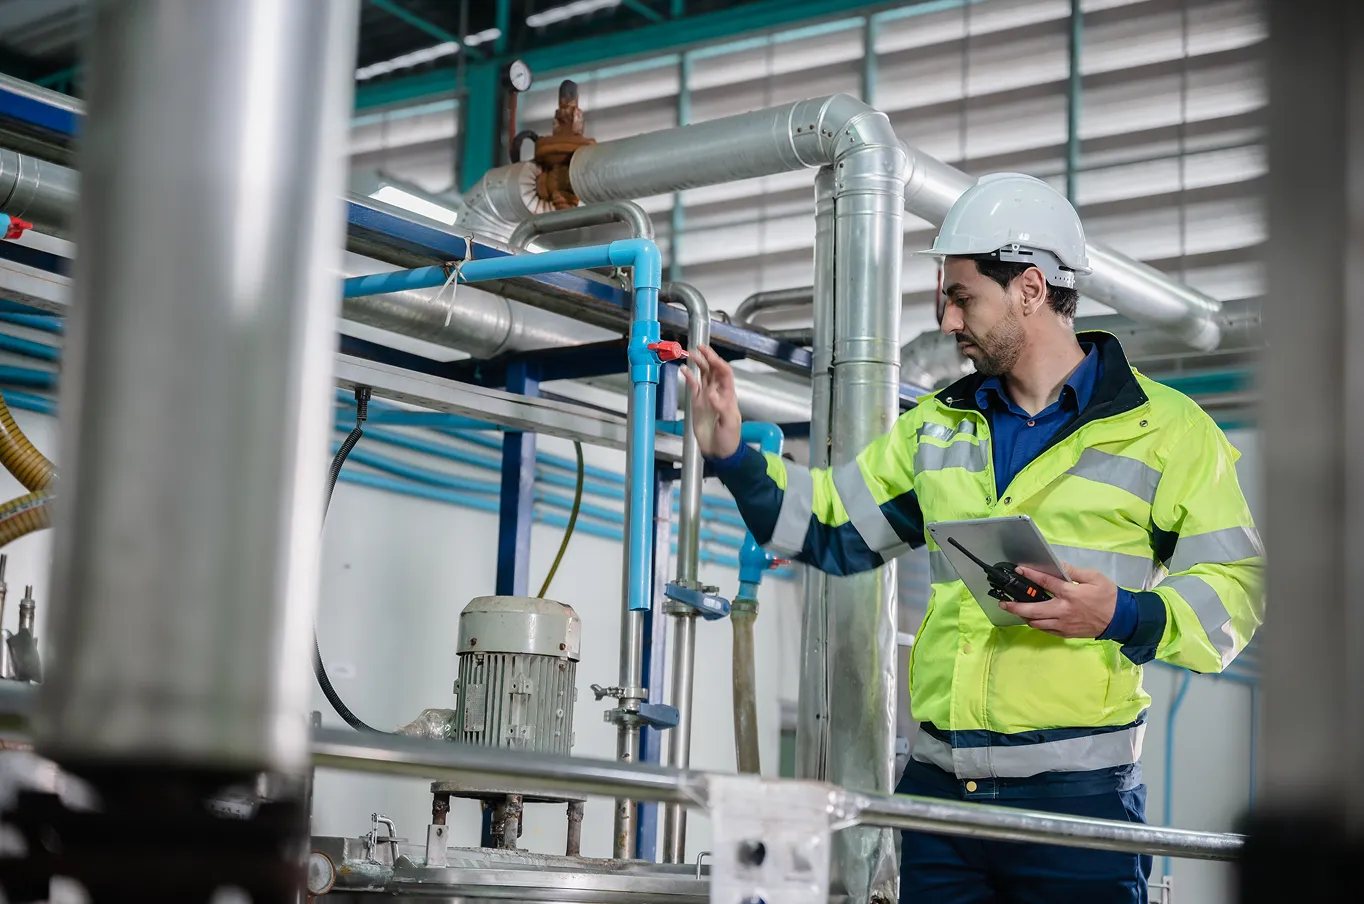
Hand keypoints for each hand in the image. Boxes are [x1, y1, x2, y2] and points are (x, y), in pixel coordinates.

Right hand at [680, 345, 742, 458]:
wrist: (718, 450)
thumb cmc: (729, 438)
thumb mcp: (730, 423)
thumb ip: (722, 407)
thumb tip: (711, 394)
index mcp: (728, 394)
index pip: (725, 372)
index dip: (718, 362)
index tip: (709, 355)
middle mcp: (718, 391)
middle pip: (713, 369)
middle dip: (707, 357)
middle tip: (698, 347)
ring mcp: (706, 395)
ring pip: (703, 374)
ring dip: (697, 363)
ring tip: (689, 353)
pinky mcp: (697, 402)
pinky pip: (693, 385)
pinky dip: (688, 376)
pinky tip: (683, 369)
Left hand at [999, 564, 1117, 638]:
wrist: (1121, 620)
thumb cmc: (1108, 596)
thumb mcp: (1094, 577)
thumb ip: (1073, 571)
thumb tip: (1058, 564)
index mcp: (1070, 594)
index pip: (1045, 583)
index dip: (1030, 575)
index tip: (1018, 570)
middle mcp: (1062, 611)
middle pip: (1032, 610)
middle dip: (1014, 606)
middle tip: (1003, 603)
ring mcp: (1063, 624)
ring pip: (1036, 623)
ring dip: (1024, 616)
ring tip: (1016, 610)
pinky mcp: (1066, 634)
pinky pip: (1045, 630)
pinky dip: (1037, 624)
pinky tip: (1033, 619)